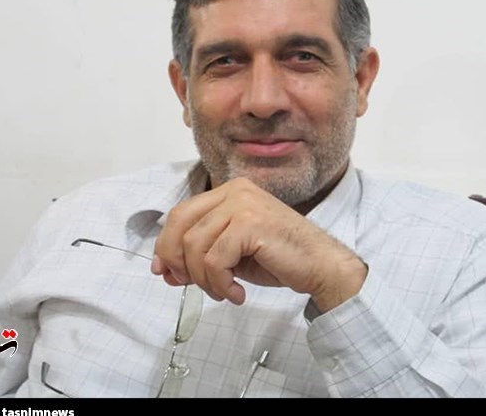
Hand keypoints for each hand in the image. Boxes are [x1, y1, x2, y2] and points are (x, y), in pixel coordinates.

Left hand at [151, 177, 366, 311]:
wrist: (320, 265)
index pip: (182, 213)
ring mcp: (243, 204)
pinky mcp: (250, 224)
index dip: (166, 244)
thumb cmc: (280, 258)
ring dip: (204, 279)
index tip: (165, 271)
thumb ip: (201, 254)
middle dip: (176, 259)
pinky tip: (237, 294)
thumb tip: (164, 270)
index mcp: (230, 191)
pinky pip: (214, 260)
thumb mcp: (232, 253)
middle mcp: (235, 191)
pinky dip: (220, 284)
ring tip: (224, 292)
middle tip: (186, 284)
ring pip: (196, 246)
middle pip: (181, 224)